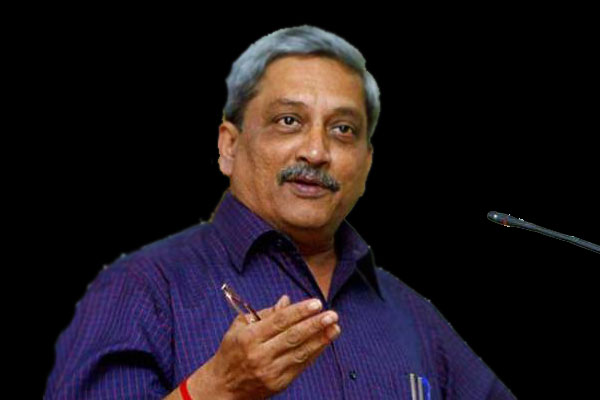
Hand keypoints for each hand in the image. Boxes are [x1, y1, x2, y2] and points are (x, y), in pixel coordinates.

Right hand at [192, 295, 340, 399]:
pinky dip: (315, 352)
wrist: (223, 387)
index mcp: (249, 337)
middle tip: (332, 314)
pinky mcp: (279, 383)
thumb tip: (287, 301)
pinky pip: (301, 365)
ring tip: (335, 327)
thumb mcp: (240, 327)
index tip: (316, 303)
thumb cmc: (232, 350)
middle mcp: (260, 354)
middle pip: (293, 336)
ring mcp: (270, 371)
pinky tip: (325, 342)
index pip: (279, 321)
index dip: (299, 311)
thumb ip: (265, 314)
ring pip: (300, 352)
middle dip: (315, 324)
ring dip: (321, 339)